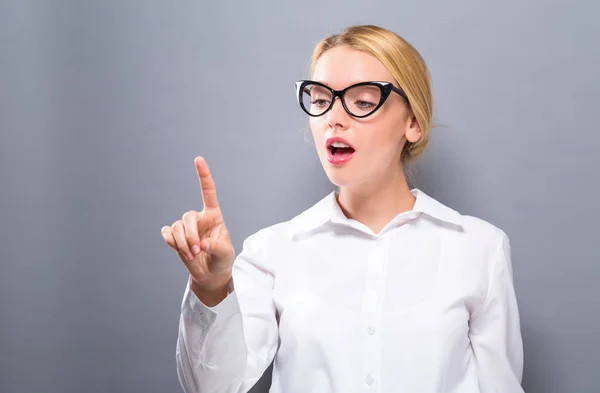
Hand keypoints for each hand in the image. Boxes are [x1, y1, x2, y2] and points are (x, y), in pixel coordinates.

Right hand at [161, 156, 234, 291]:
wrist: (211, 274)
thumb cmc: (222, 260)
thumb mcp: (225, 254)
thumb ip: (216, 247)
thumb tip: (202, 244)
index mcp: (214, 215)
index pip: (208, 191)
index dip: (203, 175)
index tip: (198, 159)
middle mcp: (199, 217)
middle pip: (187, 217)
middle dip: (189, 235)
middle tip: (196, 251)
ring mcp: (186, 227)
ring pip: (176, 227)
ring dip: (182, 243)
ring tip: (191, 255)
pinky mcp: (175, 236)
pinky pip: (167, 233)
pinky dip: (171, 242)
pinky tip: (179, 250)